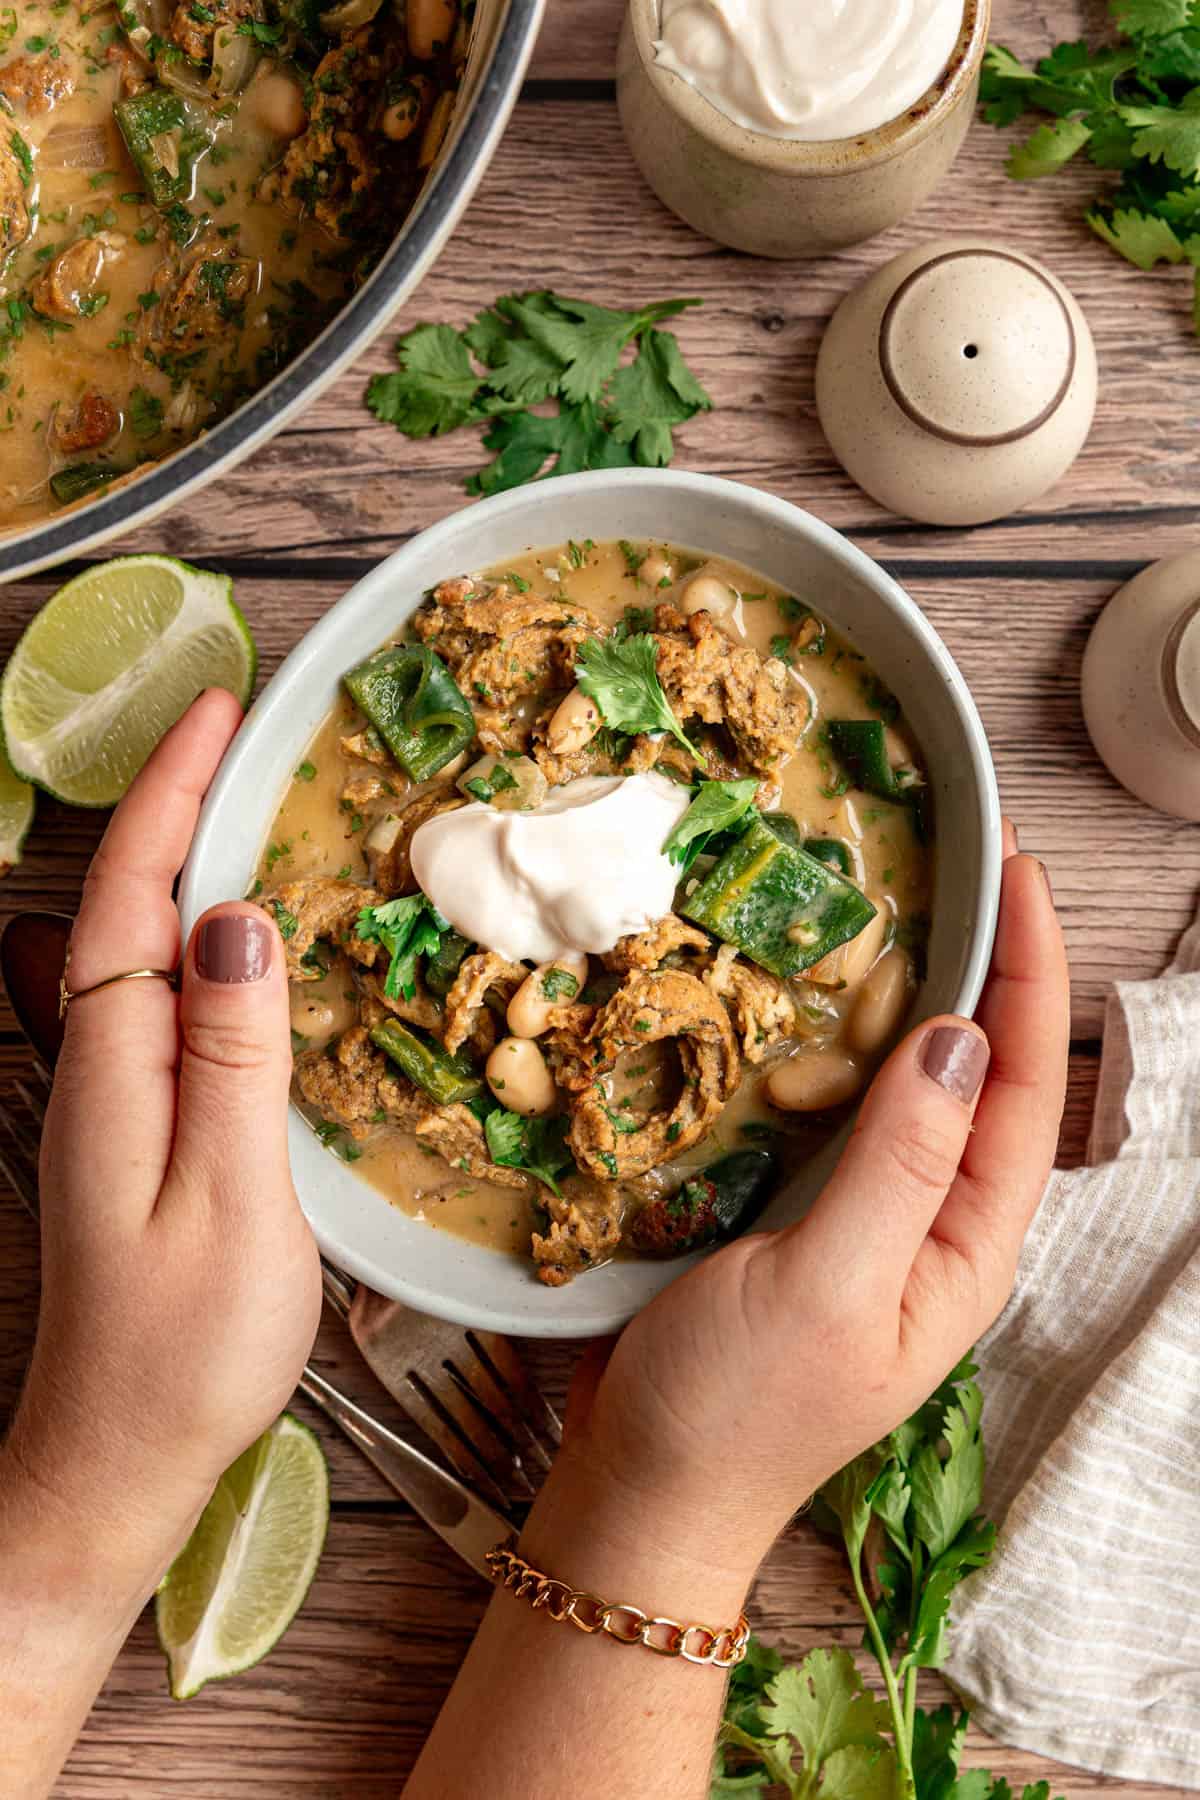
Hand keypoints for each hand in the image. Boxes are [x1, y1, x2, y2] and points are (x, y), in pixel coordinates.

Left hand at [4, 690, 319, 1596]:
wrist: (120, 1458)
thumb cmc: (183, 1351)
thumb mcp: (230, 1199)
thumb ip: (234, 1056)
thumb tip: (238, 915)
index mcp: (115, 1067)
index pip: (134, 894)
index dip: (172, 794)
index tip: (220, 708)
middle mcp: (100, 1065)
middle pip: (127, 900)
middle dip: (174, 800)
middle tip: (244, 728)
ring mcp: (115, 1096)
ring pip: (146, 944)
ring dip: (189, 856)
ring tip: (254, 798)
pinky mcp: (142, 1126)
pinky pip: (172, 996)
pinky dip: (208, 932)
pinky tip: (256, 933)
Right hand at [532, 827, 1068, 1593]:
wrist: (641, 1488)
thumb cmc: (739, 1409)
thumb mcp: (829, 1285)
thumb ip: (898, 1163)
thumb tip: (958, 1035)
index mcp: (963, 1246)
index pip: (1023, 1088)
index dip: (1030, 975)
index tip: (1017, 875)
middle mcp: (924, 1220)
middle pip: (974, 1072)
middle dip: (977, 966)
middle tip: (952, 864)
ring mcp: (854, 1211)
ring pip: (896, 1080)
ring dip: (899, 992)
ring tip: (884, 902)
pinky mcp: (786, 1206)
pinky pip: (822, 1105)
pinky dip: (819, 1039)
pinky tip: (792, 993)